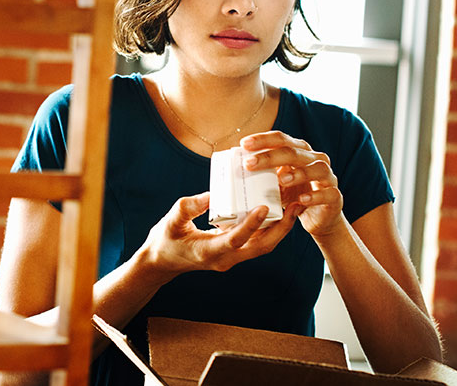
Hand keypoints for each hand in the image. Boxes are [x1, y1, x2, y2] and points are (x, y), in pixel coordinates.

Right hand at [139, 191, 298, 281]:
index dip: (251, 225)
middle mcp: (225, 259)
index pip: (236, 240)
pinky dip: (269, 228)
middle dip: (281, 228)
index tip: (264, 207)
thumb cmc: (165, 240)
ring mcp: (231, 258)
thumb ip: (189, 207)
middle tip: (294, 205)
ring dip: (280, 228)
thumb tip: (213, 194)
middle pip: (261, 247)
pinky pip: (257, 242)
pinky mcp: (234, 253)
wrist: (162, 262)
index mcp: (209, 251)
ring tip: (293, 206)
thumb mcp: (171, 221)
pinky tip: (276, 211)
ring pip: (263, 246)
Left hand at [241, 131, 344, 237]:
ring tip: (280, 179)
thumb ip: (262, 174)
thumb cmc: (294, 195)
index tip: (244, 145)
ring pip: (317, 168)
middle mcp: (315, 159)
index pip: (281, 139)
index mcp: (300, 152)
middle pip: (294, 152)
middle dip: (271, 157)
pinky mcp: (335, 197)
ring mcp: (328, 177)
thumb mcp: (276, 183)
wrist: (319, 217)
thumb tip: (234, 167)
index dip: (263, 140)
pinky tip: (301, 200)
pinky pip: (328, 193)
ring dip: (298, 173)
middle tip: (250, 164)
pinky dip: (315, 196)